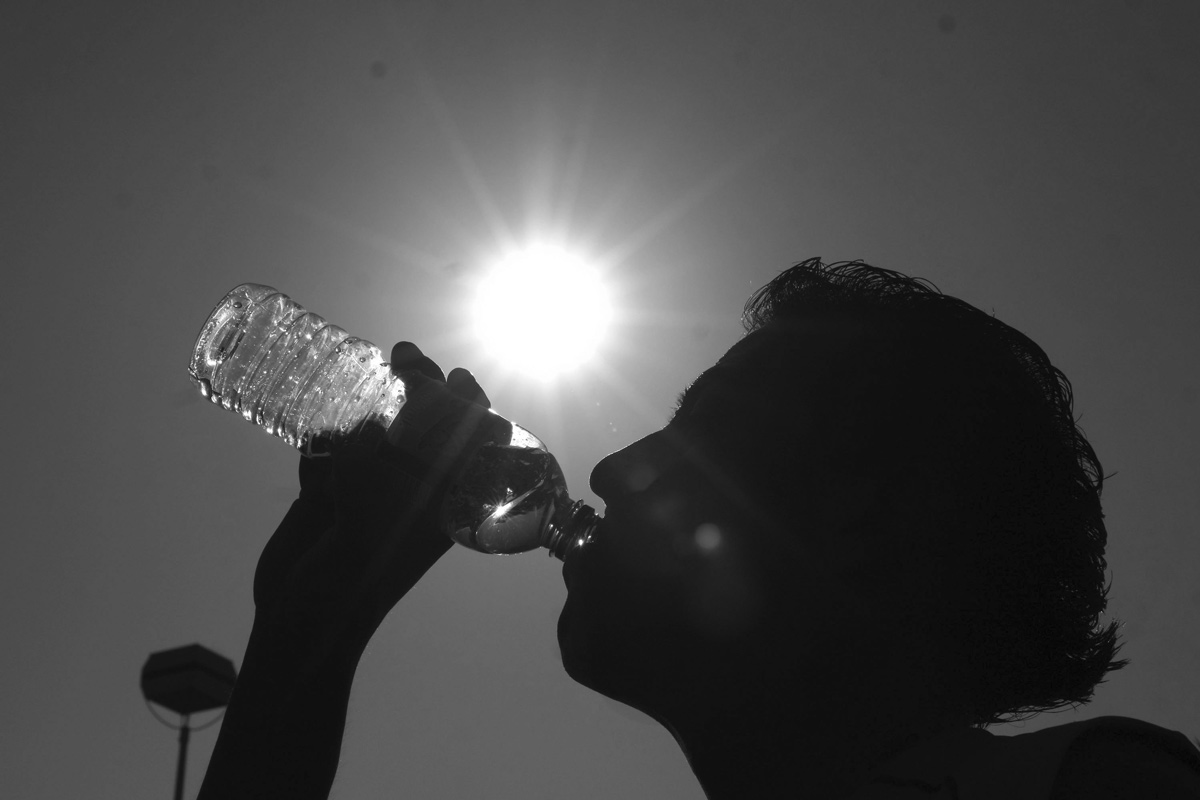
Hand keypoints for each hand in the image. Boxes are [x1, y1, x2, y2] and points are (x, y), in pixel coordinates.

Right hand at [251, 342, 492, 648]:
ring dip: (373, 403)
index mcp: (443, 504)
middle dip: (420, 387)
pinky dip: (326, 439)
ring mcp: (367, 493)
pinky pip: (331, 453)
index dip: (472, 408)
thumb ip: (373, 468)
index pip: (473, 446)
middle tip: (405, 356)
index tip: (458, 376)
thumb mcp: (378, 520)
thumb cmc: (355, 578)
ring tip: (367, 374)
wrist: (302, 621)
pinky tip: (317, 437)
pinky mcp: (326, 497)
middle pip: (427, 427)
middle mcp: (410, 494)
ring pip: (379, 433)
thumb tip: (367, 426)